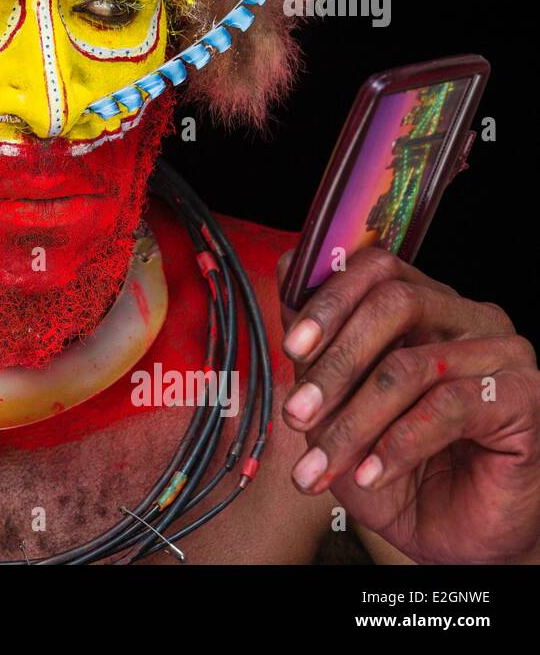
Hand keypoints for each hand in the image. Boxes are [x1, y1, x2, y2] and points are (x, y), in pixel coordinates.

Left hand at [276, 247, 539, 562]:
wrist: (449, 535)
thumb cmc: (393, 466)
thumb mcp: (337, 407)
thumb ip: (317, 347)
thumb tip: (287, 279)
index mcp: (423, 304)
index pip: (376, 268)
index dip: (329, 300)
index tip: (291, 347)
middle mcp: (466, 317)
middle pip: (394, 303)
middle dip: (336, 362)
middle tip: (297, 414)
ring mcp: (501, 353)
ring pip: (412, 365)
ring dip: (355, 421)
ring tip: (322, 464)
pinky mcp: (524, 397)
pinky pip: (450, 407)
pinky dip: (399, 444)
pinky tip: (371, 474)